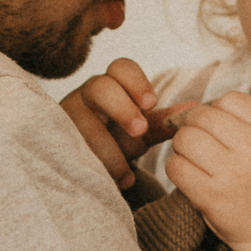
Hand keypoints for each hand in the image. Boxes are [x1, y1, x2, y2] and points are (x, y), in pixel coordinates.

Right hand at [60, 59, 176, 190]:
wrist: (90, 167)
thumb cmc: (118, 140)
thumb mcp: (143, 131)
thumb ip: (165, 121)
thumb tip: (196, 109)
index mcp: (111, 86)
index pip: (121, 68)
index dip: (136, 82)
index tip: (151, 103)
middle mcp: (85, 97)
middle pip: (100, 86)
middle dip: (121, 107)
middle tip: (139, 130)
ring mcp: (65, 119)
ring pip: (82, 123)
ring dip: (107, 148)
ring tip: (127, 173)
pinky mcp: (54, 144)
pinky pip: (69, 151)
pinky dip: (95, 167)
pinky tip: (116, 182)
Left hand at [166, 90, 250, 247]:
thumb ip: (242, 124)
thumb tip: (191, 109)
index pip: (230, 99)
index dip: (217, 110)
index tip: (219, 130)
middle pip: (202, 116)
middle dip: (193, 127)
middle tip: (200, 146)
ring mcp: (231, 173)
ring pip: (184, 138)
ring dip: (182, 148)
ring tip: (194, 161)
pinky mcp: (211, 196)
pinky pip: (176, 167)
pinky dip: (176, 169)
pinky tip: (188, 177)